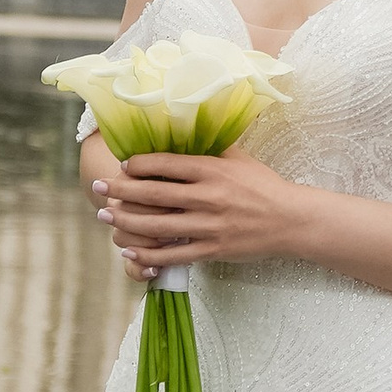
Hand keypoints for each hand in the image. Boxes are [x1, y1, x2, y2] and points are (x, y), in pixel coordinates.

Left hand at [93, 150, 309, 278]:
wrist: (292, 221)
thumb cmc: (266, 187)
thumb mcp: (240, 160)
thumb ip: (211, 151)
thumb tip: (183, 136)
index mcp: (212, 170)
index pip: (165, 164)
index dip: (138, 164)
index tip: (124, 165)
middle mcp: (207, 196)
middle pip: (152, 194)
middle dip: (120, 190)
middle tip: (98, 187)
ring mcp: (208, 225)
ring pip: (156, 225)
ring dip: (125, 221)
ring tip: (106, 217)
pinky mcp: (212, 249)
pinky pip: (172, 254)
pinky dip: (148, 256)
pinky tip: (130, 253)